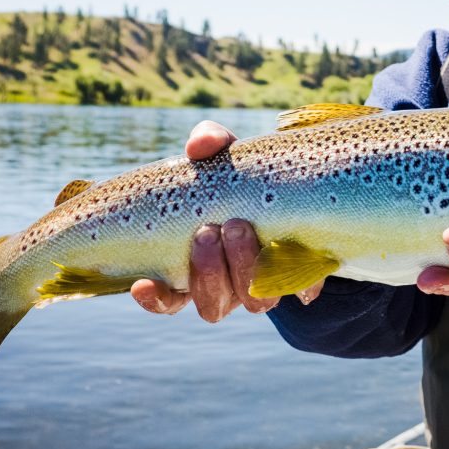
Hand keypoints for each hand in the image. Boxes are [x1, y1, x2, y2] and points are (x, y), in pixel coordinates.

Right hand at [130, 121, 323, 320]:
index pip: (169, 300)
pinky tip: (300, 278)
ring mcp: (267, 283)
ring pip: (254, 304)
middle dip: (209, 271)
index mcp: (199, 267)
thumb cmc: (244, 173)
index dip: (154, 299)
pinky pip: (304, 290)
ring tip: (238, 225)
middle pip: (213, 304)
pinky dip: (301, 285)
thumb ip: (208, 144)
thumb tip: (198, 146)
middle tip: (210, 230)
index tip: (142, 283)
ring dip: (243, 268)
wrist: (296, 177)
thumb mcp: (224, 155)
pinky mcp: (306, 274)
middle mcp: (230, 285)